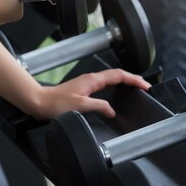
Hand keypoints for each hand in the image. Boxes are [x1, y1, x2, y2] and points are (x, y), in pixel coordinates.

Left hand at [34, 69, 151, 119]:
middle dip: (132, 79)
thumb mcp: (80, 106)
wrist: (40, 102)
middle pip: (117, 75)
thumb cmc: (56, 103)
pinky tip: (116, 94)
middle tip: (145, 87)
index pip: (118, 75)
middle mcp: (90, 79)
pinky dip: (115, 87)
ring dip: (124, 82)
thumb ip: (99, 106)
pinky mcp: (83, 89)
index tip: (145, 85)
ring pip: (110, 79)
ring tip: (135, 89)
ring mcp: (87, 83)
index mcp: (92, 80)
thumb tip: (112, 110)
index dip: (134, 79)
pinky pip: (104, 85)